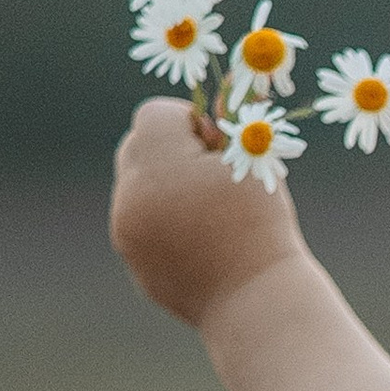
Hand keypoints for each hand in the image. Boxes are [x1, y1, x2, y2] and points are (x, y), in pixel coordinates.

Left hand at [110, 99, 304, 329]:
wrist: (257, 302)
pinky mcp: (132, 258)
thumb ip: (231, 122)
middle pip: (136, 146)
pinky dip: (163, 223)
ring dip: (166, 187)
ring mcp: (125, 229)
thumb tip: (225, 88)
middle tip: (213, 179)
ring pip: (136, 185)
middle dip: (171, 152)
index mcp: (157, 162)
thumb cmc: (263, 227)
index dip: (191, 124)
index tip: (220, 150)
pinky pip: (139, 222)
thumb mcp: (254, 163)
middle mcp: (129, 193)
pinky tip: (201, 243)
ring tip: (210, 216)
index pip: (156, 114)